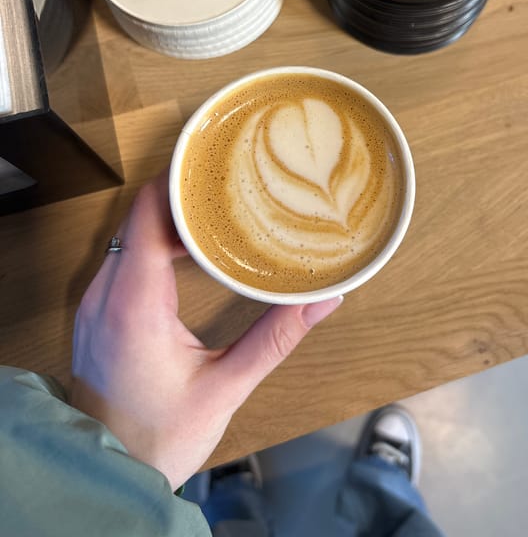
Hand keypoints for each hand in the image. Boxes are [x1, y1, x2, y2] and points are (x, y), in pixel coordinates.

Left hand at [71, 171, 341, 490]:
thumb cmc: (160, 437)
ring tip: (215, 209)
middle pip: (137, 216)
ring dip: (168, 218)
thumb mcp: (225, 387)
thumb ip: (275, 338)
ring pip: (128, 233)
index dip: (177, 181)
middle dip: (181, 195)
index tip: (214, 164)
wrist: (109, 472)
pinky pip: (123, 256)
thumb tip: (323, 300)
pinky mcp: (98, 312)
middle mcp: (104, 294)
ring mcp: (95, 302)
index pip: (146, 214)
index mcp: (132, 304)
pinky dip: (154, 242)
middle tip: (229, 185)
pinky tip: (186, 247)